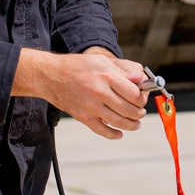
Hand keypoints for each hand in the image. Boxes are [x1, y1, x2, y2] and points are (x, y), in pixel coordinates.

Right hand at [13, 49, 147, 139]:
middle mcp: (100, 92)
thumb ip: (124, 68)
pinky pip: (102, 131)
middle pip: (129, 110)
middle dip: (140, 112)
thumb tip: (141, 79)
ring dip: (132, 125)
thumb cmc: (78, 66)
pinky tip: (120, 133)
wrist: (51, 76)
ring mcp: (91, 107)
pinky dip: (114, 134)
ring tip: (136, 123)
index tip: (143, 97)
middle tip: (141, 111)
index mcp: (107, 76)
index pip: (134, 93)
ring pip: (119, 122)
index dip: (143, 98)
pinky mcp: (83, 117)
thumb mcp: (102, 60)